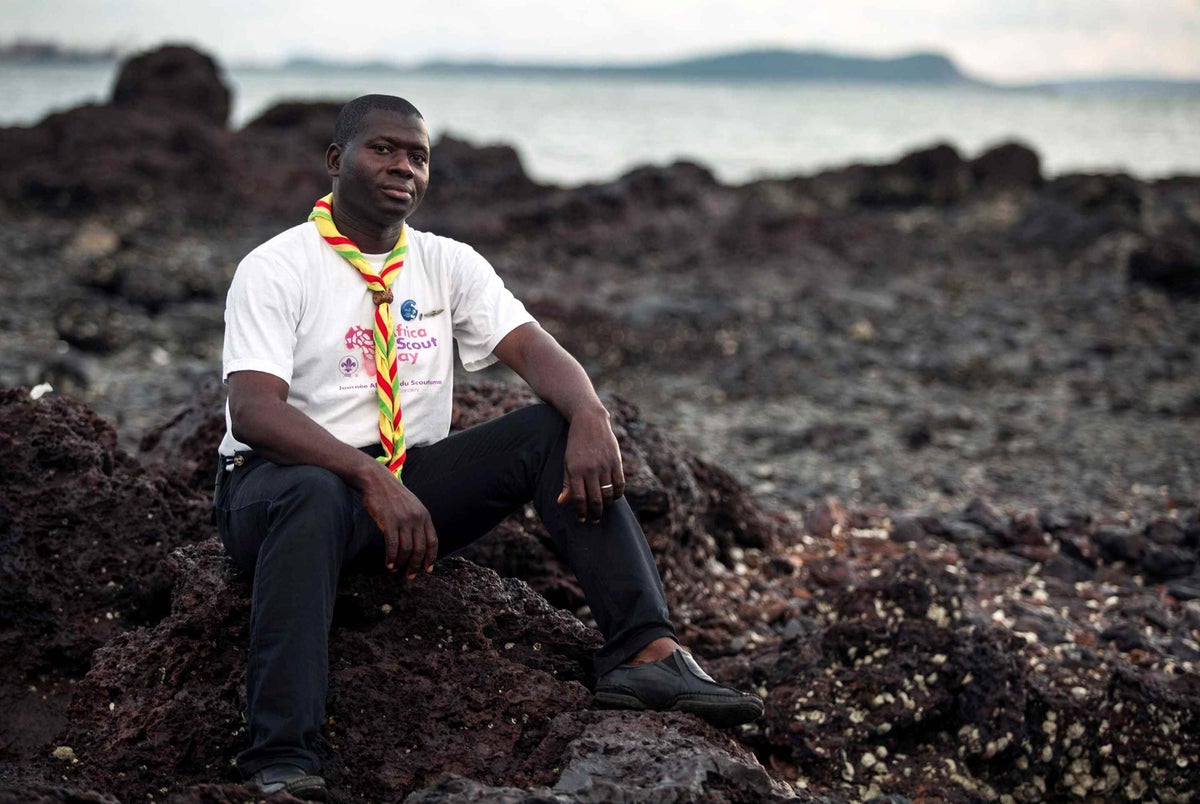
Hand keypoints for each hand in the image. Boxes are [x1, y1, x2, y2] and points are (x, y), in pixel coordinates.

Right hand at [360, 463, 437, 576]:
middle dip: (416, 566)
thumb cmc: (391, 495)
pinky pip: (392, 546)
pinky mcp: (389, 521)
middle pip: (420, 549)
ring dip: (401, 563)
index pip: (433, 541)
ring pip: (406, 550)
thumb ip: (417, 521)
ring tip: (395, 570)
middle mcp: (417, 518)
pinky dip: (391, 558)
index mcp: (424, 515)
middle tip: (410, 576)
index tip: (428, 569)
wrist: (376, 480)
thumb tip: (418, 541)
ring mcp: (403, 520)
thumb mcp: (411, 505)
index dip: (431, 558)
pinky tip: (388, 564)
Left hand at [556, 408, 624, 522]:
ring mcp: (605, 465)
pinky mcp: (616, 461)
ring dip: (606, 505)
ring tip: (603, 509)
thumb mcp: (567, 462)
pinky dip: (617, 494)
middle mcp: (590, 470)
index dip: (581, 512)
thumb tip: (561, 502)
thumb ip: (567, 483)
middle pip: (595, 499)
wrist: (589, 421)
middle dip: (595, 513)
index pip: (579, 498)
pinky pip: (619, 484)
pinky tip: (613, 498)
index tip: (582, 519)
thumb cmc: (575, 444)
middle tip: (594, 520)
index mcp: (575, 471)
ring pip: (608, 494)